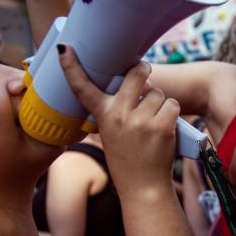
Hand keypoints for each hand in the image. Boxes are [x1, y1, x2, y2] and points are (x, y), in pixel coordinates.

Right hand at [58, 45, 178, 194]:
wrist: (142, 187)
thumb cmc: (128, 158)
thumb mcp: (112, 133)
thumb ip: (119, 109)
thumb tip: (140, 82)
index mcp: (103, 115)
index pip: (83, 87)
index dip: (72, 67)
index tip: (64, 49)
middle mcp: (119, 115)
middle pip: (137, 74)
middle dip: (143, 71)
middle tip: (144, 74)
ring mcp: (140, 120)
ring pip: (158, 93)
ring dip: (160, 103)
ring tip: (153, 122)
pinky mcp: (161, 126)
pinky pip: (172, 105)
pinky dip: (172, 114)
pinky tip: (166, 128)